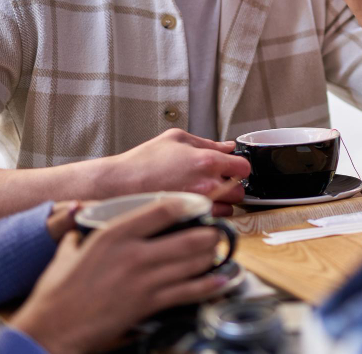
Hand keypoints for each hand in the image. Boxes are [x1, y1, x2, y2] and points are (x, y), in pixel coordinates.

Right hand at [11, 201, 225, 353]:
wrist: (50, 329)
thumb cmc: (56, 292)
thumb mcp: (67, 251)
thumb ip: (79, 230)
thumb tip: (80, 212)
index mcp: (114, 235)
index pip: (162, 210)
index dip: (188, 204)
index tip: (200, 205)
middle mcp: (133, 254)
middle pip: (187, 237)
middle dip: (208, 234)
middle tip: (216, 233)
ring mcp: (144, 280)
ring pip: (192, 263)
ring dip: (210, 257)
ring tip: (218, 252)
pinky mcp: (148, 304)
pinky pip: (188, 291)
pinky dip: (209, 285)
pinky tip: (221, 280)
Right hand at [110, 129, 248, 215]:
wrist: (117, 185)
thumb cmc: (142, 161)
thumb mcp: (175, 139)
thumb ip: (207, 142)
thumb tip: (228, 146)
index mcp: (207, 161)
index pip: (244, 168)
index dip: (239, 167)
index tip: (233, 169)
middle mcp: (207, 185)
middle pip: (240, 192)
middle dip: (232, 187)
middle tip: (218, 184)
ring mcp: (199, 206)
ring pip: (228, 210)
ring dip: (222, 204)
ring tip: (205, 198)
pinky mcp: (189, 221)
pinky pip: (212, 223)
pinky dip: (208, 218)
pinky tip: (195, 209)